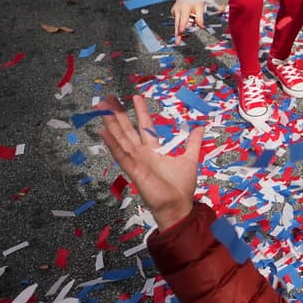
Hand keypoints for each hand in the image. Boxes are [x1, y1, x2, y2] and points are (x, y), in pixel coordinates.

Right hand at [96, 95, 203, 231]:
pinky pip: (121, 156)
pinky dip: (112, 144)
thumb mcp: (190, 159)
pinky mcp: (134, 171)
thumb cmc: (181, 186)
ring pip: (121, 139)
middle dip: (118, 114)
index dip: (140, 111)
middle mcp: (142, 153)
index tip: (135, 97)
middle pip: (127, 129)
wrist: (178, 206)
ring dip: (111, 124)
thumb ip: (193, 142)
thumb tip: (201, 126)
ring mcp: (136, 161)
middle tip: (108, 98)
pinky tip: (103, 132)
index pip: (145, 126)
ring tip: (102, 109)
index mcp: (153, 149)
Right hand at [172, 0, 205, 39]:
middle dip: (178, 34)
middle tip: (177, 43)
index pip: (183, 21)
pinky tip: (187, 16)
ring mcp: (175, 11)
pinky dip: (182, 21)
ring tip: (188, 24)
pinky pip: (178, 19)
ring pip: (177, 23)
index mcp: (185, 9)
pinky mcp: (174, 11)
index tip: (180, 33)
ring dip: (182, 27)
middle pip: (177, 25)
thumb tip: (201, 27)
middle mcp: (178, 10)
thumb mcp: (200, 7)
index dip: (182, 28)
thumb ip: (200, 18)